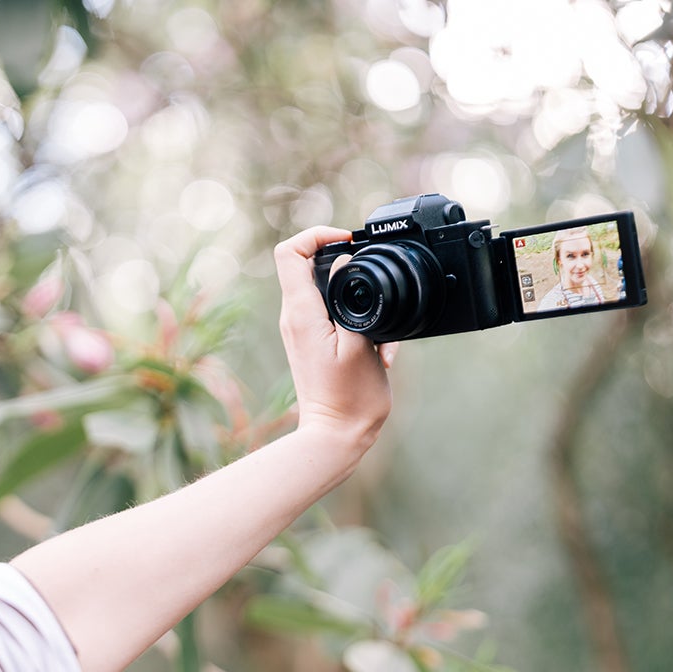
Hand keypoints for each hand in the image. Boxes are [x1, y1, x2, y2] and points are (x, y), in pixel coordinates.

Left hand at [273, 226, 396, 444]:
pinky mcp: (315, 342)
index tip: (348, 241)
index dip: (317, 235)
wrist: (337, 435)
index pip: (290, 252)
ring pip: (328, 291)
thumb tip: (347, 265)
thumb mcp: (360, 343)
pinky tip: (380, 349)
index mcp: (301, 312)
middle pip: (310, 265)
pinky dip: (361, 321)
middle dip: (347, 266)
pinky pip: (336, 314)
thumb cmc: (350, 397)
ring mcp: (302, 330)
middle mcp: (295, 317)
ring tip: (382, 332)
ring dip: (360, 299)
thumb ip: (352, 299)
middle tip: (374, 279)